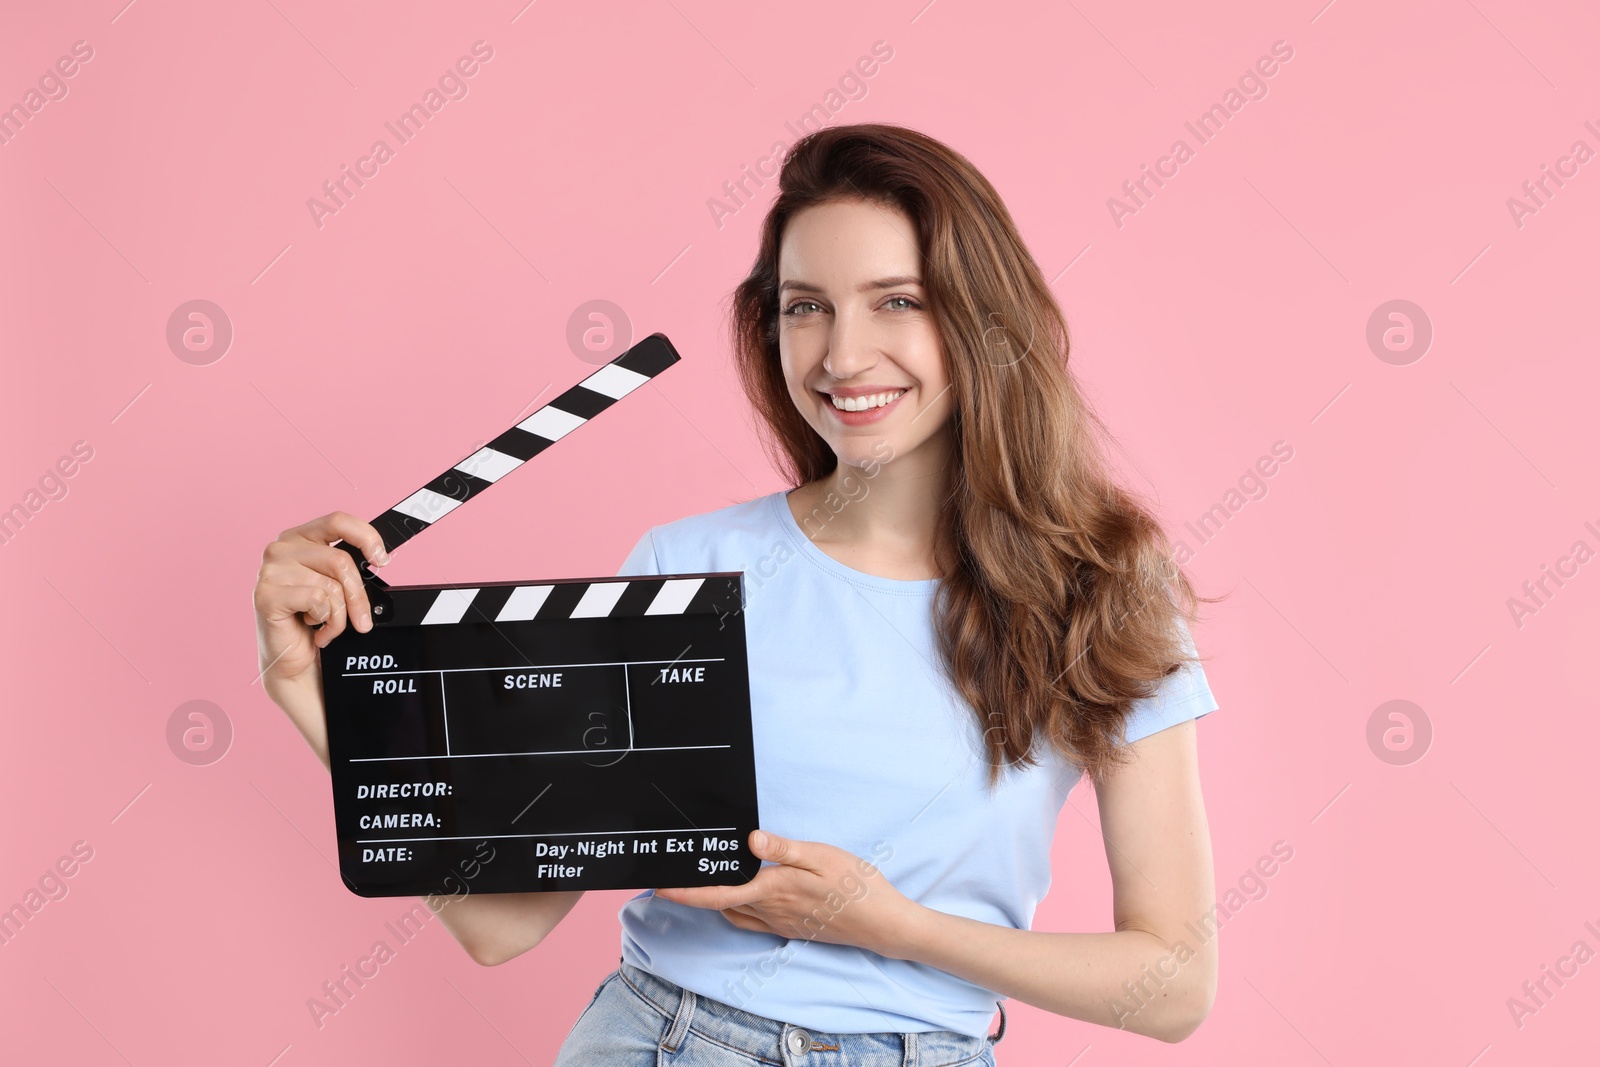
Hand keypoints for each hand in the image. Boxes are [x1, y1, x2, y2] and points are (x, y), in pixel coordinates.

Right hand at [251, 512, 389, 767]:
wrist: (296, 664)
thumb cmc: (316, 623)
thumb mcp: (338, 586)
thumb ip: (348, 565)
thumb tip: (381, 555)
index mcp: (299, 538)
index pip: (337, 520)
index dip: (365, 536)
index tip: (383, 559)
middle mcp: (280, 549)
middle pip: (341, 559)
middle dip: (358, 595)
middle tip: (361, 620)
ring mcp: (269, 571)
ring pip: (331, 584)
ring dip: (339, 614)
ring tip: (327, 626)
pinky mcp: (265, 595)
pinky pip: (317, 599)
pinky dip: (326, 621)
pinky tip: (312, 629)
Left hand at [653, 830, 914, 957]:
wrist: (882, 923)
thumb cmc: (856, 886)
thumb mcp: (823, 856)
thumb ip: (784, 849)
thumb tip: (749, 841)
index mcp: (773, 889)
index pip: (718, 893)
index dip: (685, 892)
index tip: (659, 886)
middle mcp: (770, 910)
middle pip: (720, 904)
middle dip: (694, 893)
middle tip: (676, 875)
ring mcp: (780, 922)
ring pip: (734, 913)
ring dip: (713, 901)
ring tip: (702, 882)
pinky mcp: (790, 927)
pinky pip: (751, 921)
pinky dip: (735, 909)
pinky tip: (740, 897)